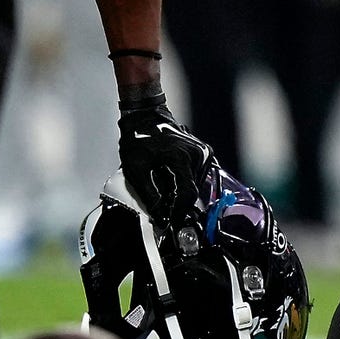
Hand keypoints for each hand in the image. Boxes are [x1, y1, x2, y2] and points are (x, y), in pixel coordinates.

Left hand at [118, 105, 215, 222]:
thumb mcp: (136, 168)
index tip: (172, 223)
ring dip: (180, 191)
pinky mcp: (203, 154)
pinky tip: (170, 176)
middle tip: (162, 205)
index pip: (187, 194)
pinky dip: (184, 181)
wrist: (145, 115)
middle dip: (177, 201)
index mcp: (182, 158)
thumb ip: (149, 194)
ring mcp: (203, 154)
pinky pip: (196, 176)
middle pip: (192, 191)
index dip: (179, 212)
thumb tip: (159, 215)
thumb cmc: (138, 137)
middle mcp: (198, 155)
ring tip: (162, 183)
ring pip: (195, 185)